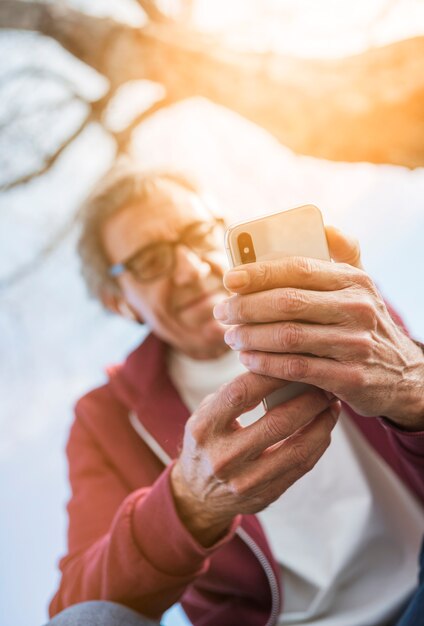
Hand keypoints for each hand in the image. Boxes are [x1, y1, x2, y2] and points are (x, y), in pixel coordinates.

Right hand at [171, 372, 339, 545]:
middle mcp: (222, 456)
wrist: (198, 496)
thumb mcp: (206, 413)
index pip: (242, 393)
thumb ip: (234, 392)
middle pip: (277, 421)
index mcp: (203, 428)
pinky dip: (318, 443)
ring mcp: (244, 480)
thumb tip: (274, 363)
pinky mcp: (265, 495)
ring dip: (321, 422)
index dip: (272, 374)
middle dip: (308, 398)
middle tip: (324, 383)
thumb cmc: (207, 442)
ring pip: (297, 447)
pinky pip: (301, 467)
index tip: (294, 360)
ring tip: (331, 404)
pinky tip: (324, 426)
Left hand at [214, 226, 423, 429]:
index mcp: (354, 280)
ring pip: (287, 336)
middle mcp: (357, 308)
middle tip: (222, 312)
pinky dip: (265, 364)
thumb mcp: (362, 286)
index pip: (298, 269)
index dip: (258, 273)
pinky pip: (296, 368)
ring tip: (231, 337)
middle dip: (245, 307)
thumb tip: (323, 225)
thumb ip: (344, 254)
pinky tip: (248, 360)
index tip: (229, 279)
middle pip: (287, 303)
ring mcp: (355, 344)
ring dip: (250, 337)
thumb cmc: (366, 324)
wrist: (404, 375)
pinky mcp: (350, 378)